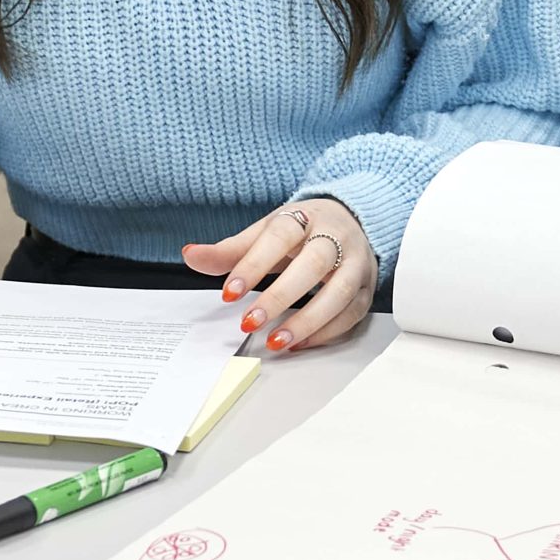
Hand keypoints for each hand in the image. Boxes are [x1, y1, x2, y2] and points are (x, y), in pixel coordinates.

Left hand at [181, 197, 376, 352]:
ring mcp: (358, 262)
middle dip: (281, 296)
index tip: (227, 293)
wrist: (352, 222)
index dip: (254, 264)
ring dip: (308, 321)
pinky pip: (353, 313)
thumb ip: (230, 250)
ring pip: (341, 292)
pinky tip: (299, 343)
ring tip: (275, 341)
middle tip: (248, 323)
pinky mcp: (368, 286)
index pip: (281, 235)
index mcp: (306, 217)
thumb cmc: (303, 231)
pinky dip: (326, 332)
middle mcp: (338, 236)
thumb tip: (190, 255)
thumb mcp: (266, 233)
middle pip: (315, 263)